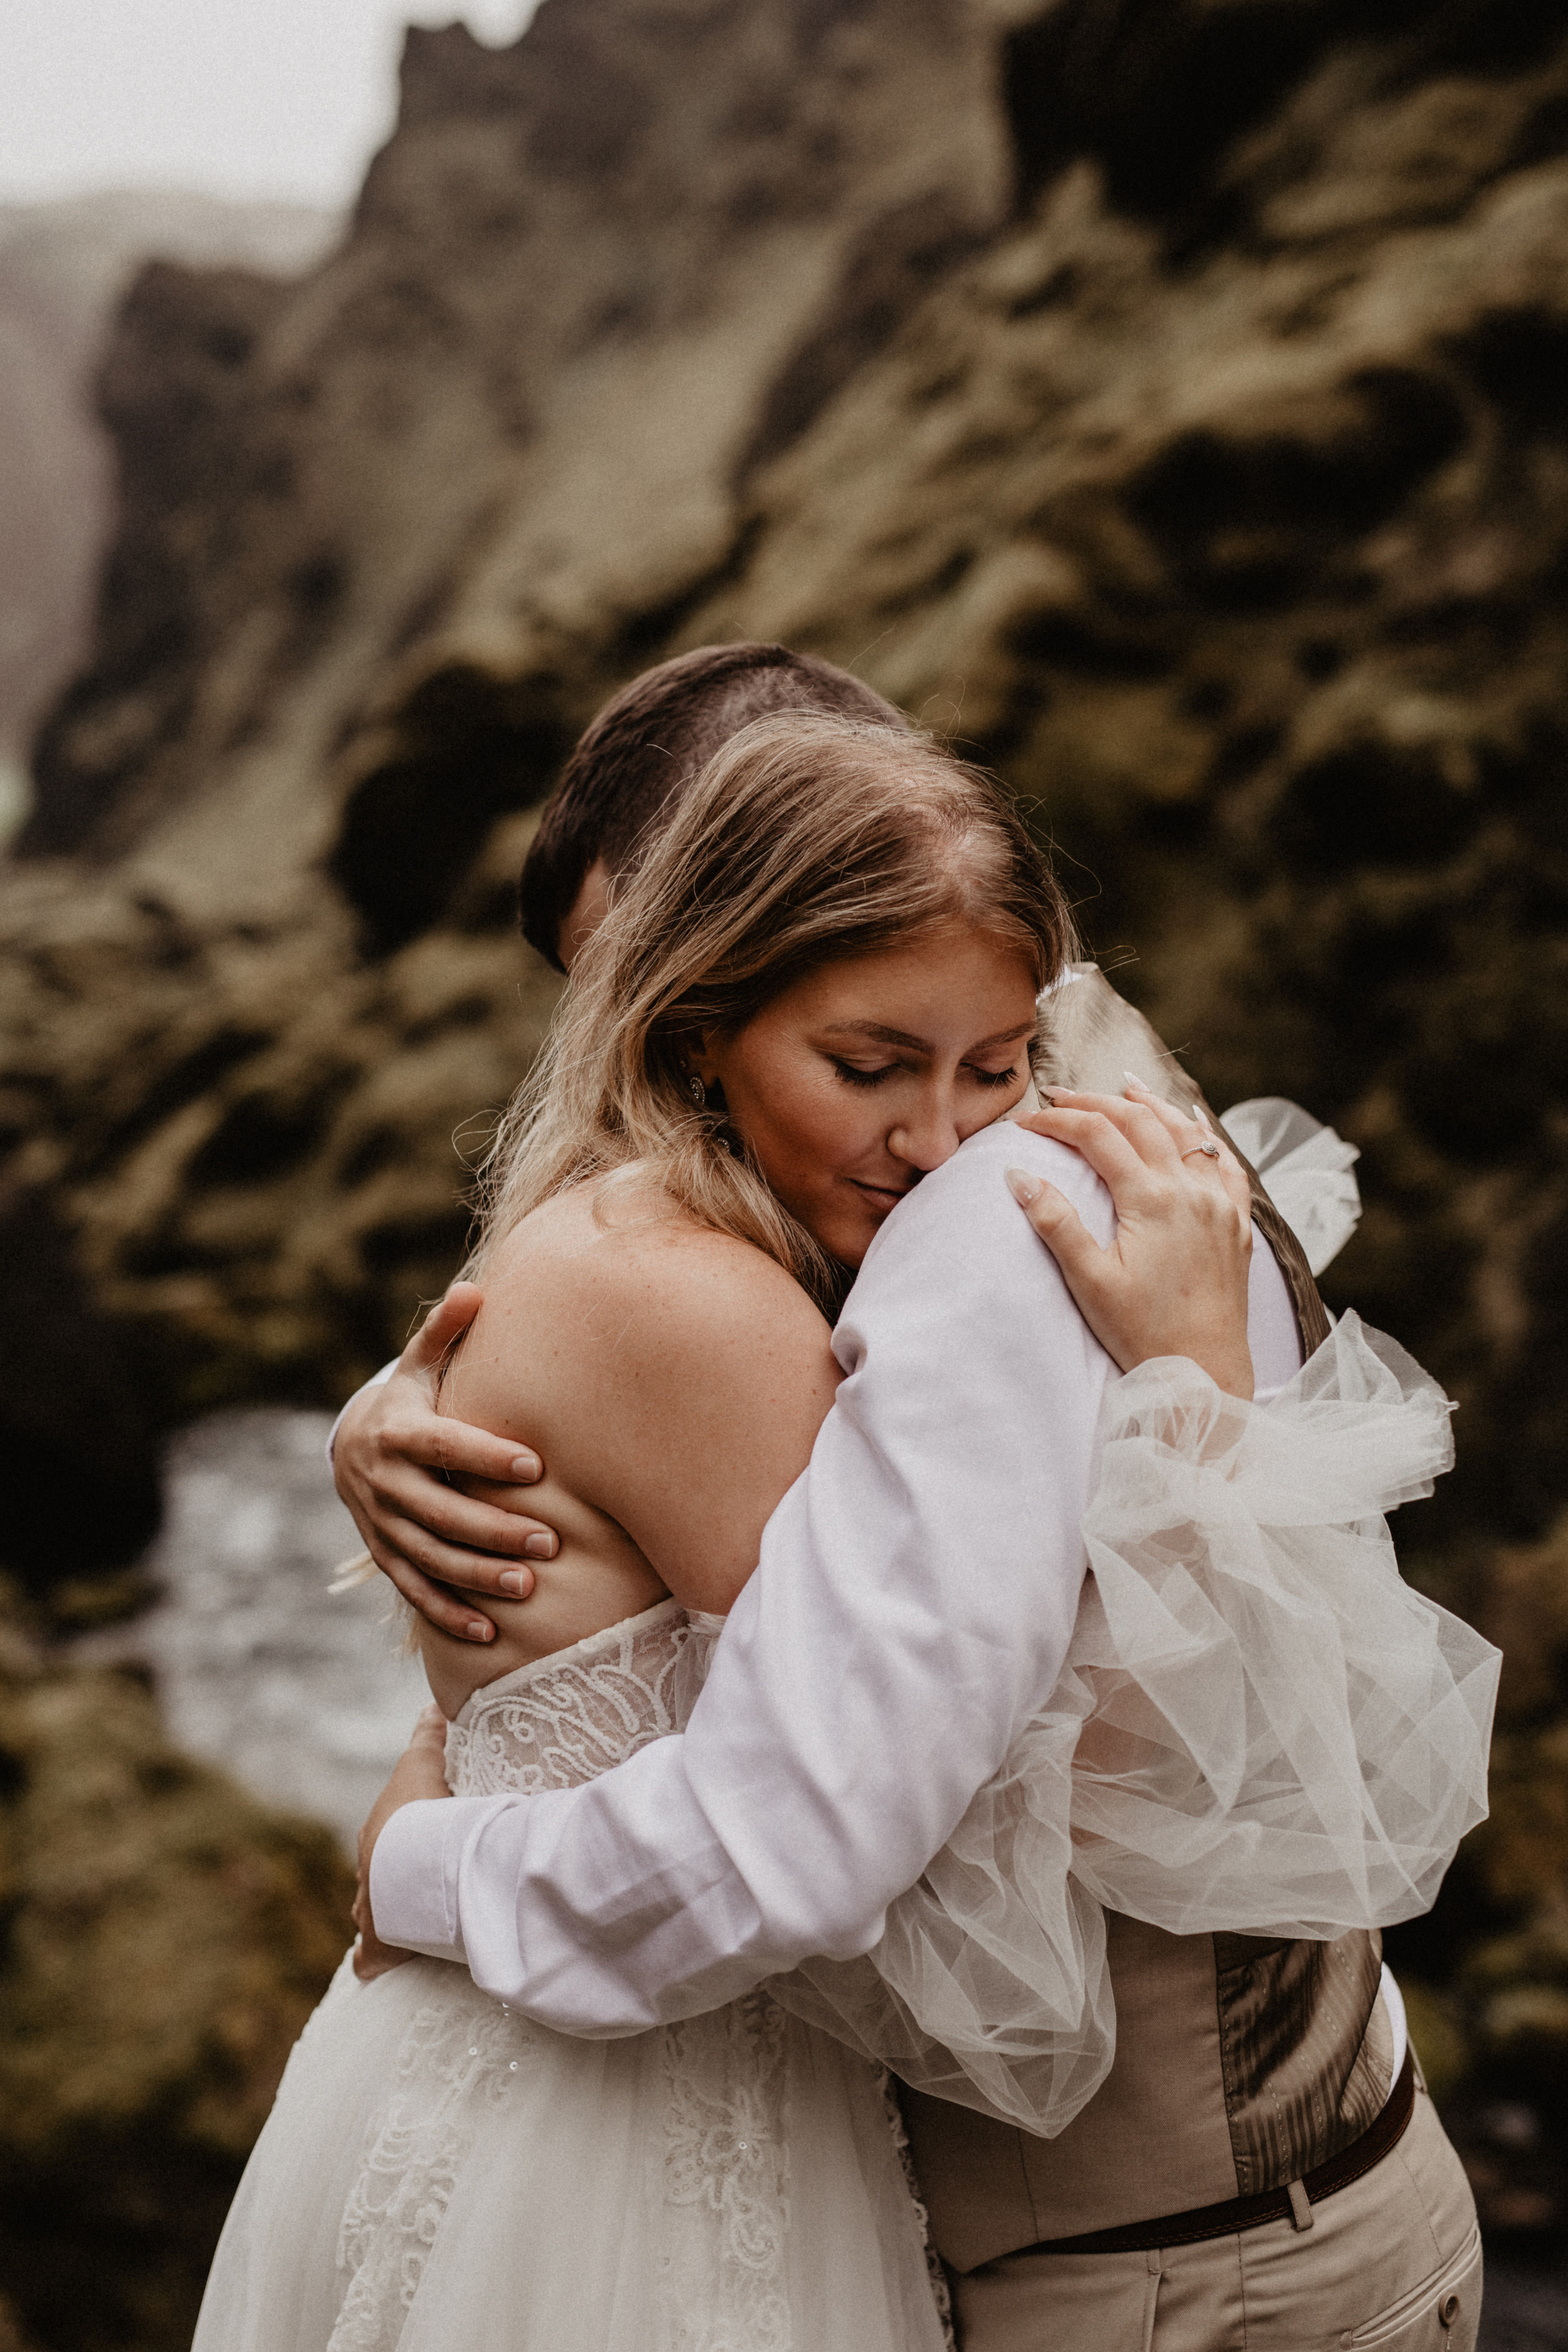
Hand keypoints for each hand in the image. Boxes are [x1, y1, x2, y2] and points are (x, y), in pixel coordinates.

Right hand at [335, 1283, 559, 1642]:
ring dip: (476, 1576)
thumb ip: (446, 1334)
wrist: (351, 1447)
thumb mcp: (420, 1365)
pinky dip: (448, 1613)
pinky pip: (415, 1590)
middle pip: (441, 1511)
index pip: (444, 1446)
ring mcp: (382, 1524)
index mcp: (399, 1432)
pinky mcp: (386, 1556)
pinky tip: (489, 1633)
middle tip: (549, 1542)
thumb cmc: (410, 1400)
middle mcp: (385, 1483)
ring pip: (430, 1556)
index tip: (536, 1467)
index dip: (487, 1456)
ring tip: (528, 1587)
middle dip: (493, 1529)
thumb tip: (474, 1291)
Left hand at [353, 1703, 451, 1980]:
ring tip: (408, 1926)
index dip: (396, 1844)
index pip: (381, 1840)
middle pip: (372, 1881)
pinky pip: (371, 1959)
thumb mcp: (423, 1764)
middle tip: (413, 1889)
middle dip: (388, 1886)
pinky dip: (377, 1962)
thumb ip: (429, 1736)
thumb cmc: (420, 1809)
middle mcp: (367, 1873)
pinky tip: (381, 1967)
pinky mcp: (380, 1945)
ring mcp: (370, 1911)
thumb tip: (431, 1705)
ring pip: (368, 1918)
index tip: (412, 1848)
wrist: (412, 1858)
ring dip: (387, 1921)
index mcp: (377, 1834)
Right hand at [1006, 1079, 1254, 1396]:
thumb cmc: (1144, 1334)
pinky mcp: (1237, 1226)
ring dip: (1153, 1106)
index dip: (1058, 1121)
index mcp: (1151, 1200)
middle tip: (1061, 1096)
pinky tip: (1198, 1126)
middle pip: (1140, 1123)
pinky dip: (1208, 1139)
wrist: (1206, 1374)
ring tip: (1126, 1087)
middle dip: (1097, 1103)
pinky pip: (1228, 1167)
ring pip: (1188, 1135)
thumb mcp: (1089, 1281)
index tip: (1026, 1123)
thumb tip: (1018, 1175)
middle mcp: (1191, 1192)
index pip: (1097, 1136)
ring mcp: (1220, 1206)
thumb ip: (1055, 1223)